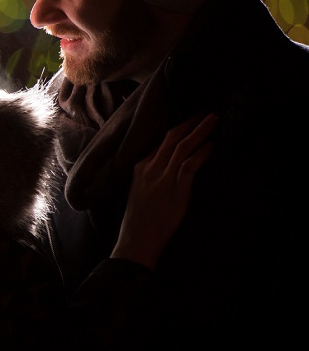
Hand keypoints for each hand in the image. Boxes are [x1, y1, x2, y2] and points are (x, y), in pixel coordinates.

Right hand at [112, 113, 217, 268]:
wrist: (137, 238)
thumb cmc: (140, 219)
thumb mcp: (140, 191)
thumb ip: (152, 176)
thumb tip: (170, 167)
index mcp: (140, 167)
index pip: (160, 142)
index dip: (178, 129)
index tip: (191, 121)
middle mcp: (150, 168)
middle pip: (172, 138)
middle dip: (191, 123)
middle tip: (206, 112)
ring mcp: (163, 178)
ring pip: (183, 147)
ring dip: (200, 131)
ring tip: (214, 120)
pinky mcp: (175, 189)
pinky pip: (190, 165)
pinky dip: (202, 153)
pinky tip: (212, 145)